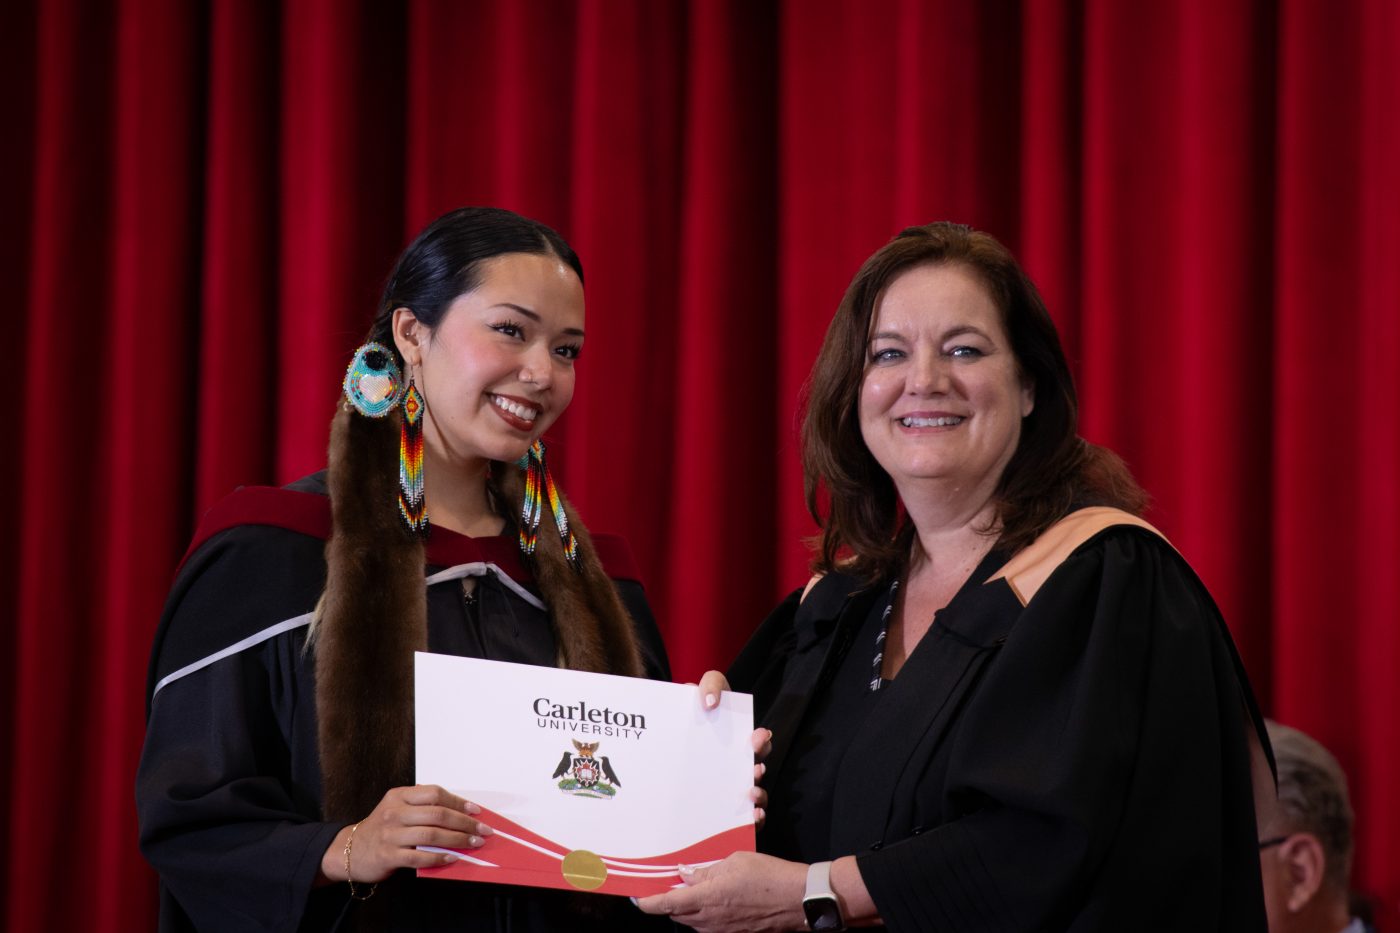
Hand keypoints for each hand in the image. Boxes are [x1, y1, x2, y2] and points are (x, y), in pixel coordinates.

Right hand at [320, 784, 491, 883]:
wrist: (350, 851)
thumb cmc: (381, 829)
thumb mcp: (397, 808)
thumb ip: (422, 806)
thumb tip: (461, 811)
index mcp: (399, 796)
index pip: (435, 793)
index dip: (458, 802)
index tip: (476, 811)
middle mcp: (394, 812)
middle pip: (437, 814)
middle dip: (464, 822)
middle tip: (482, 831)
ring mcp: (390, 834)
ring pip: (431, 834)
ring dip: (457, 839)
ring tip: (473, 843)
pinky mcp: (388, 855)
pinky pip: (419, 856)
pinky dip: (439, 857)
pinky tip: (452, 858)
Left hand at [635, 851, 806, 932]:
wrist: (798, 900)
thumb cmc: (769, 876)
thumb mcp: (735, 862)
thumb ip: (706, 870)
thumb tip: (685, 874)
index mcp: (708, 898)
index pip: (668, 905)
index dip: (648, 903)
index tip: (637, 898)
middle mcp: (711, 919)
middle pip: (677, 915)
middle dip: (666, 903)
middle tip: (664, 886)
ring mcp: (723, 929)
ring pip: (692, 921)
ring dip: (685, 908)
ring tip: (687, 890)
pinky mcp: (734, 932)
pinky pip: (709, 925)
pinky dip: (702, 913)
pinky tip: (709, 898)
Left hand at [693, 673, 773, 827]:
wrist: (659, 737)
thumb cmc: (688, 714)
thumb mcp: (702, 690)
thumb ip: (711, 685)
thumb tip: (711, 703)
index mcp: (735, 740)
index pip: (758, 742)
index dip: (761, 741)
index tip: (756, 737)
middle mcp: (736, 765)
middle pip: (758, 768)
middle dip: (760, 767)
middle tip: (755, 767)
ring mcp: (730, 787)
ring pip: (755, 793)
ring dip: (759, 793)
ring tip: (750, 793)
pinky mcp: (722, 808)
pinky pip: (745, 817)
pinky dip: (755, 817)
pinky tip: (752, 816)